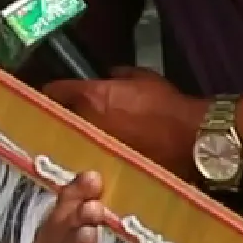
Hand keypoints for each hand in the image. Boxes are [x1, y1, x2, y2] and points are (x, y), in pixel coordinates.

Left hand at [41, 66, 206, 177]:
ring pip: (74, 141)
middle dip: (63, 117)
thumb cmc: (168, 105)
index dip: (52, 91)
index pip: (54, 91)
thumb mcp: (143, 78)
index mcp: (92, 97)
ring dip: (77, 138)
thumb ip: (119, 75)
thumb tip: (110, 76)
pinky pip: (93, 157)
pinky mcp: (108, 167)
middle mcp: (87, 123)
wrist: (191, 140)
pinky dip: (94, 154)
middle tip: (69, 115)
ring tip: (85, 135)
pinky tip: (102, 153)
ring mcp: (95, 148)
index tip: (52, 93)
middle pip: (60, 119)